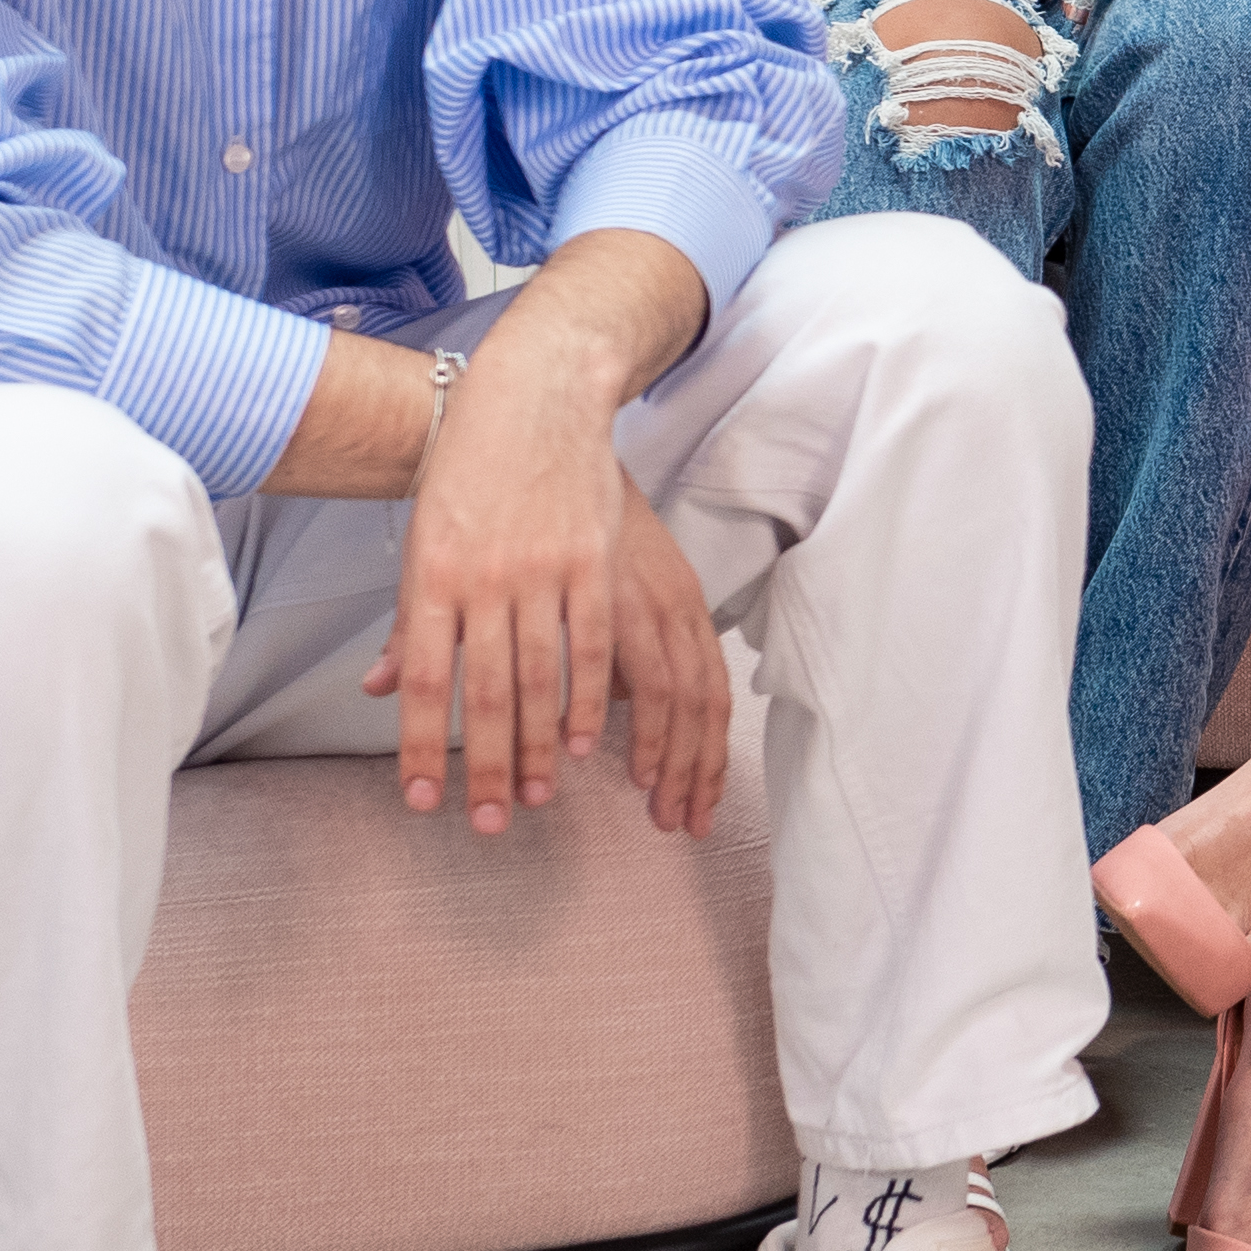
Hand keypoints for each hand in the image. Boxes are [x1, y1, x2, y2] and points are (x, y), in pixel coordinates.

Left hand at [363, 257, 711, 834]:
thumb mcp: (425, 539)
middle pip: (484, 691)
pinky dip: (588, 698)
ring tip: (539, 797)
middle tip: (489, 824)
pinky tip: (588, 743)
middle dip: (486, 766)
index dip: (420, 745)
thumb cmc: (469, 471)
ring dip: (540, 747)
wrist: (531, 397)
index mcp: (433, 575)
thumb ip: (410, 620)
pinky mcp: (590, 559)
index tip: (421, 800)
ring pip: (540, 677)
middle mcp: (484, 577)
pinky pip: (590, 644)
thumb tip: (379, 689)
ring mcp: (542, 568)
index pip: (423, 679)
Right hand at [605, 477, 736, 836]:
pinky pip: (615, 669)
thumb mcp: (609, 575)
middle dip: (694, 774)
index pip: (711, 695)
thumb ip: (610, 645)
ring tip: (650, 810)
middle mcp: (670, 601)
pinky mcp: (586, 590)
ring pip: (672, 701)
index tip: (698, 807)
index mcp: (682, 598)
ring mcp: (636, 598)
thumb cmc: (570, 508)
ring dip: (668, 764)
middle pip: (701, 707)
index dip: (709, 756)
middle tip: (682, 826)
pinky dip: (620, 721)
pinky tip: (601, 759)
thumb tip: (608, 703)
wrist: (539, 425)